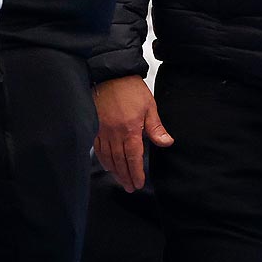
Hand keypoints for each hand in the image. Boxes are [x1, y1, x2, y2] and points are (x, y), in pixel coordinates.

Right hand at [94, 76, 172, 191]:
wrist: (110, 73)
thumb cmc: (129, 88)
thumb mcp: (149, 106)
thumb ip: (156, 127)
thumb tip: (166, 142)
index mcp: (130, 130)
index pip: (133, 158)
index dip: (136, 173)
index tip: (138, 183)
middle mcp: (114, 133)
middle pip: (119, 161)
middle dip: (125, 176)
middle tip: (129, 187)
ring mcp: (102, 130)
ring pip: (107, 157)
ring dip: (114, 171)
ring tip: (120, 180)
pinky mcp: (95, 126)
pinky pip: (98, 148)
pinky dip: (102, 159)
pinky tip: (106, 164)